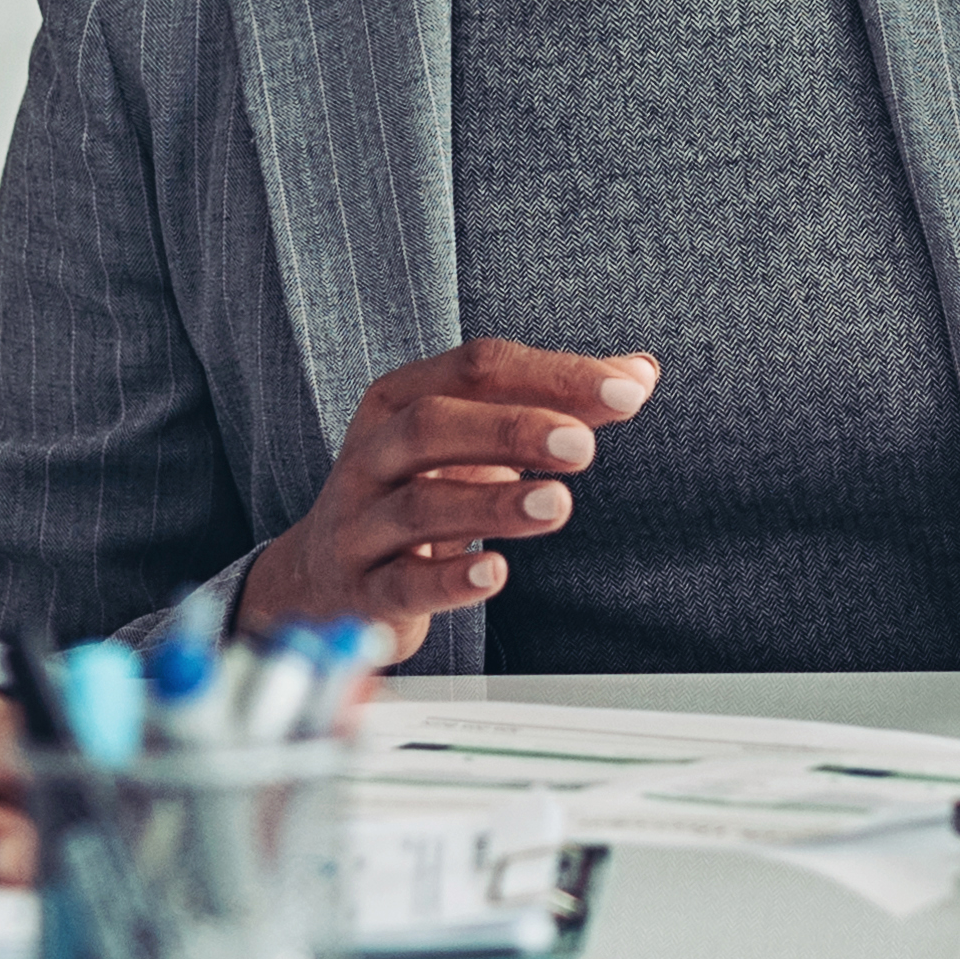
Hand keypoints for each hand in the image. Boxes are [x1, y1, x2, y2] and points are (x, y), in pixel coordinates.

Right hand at [240, 339, 654, 635]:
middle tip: (582, 444)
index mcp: (401, 400)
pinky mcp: (361, 590)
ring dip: (492, 504)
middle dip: (511, 429)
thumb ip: (552, 401)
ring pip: (419, 505)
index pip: (477, 368)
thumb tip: (638, 372)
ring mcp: (360, 523)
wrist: (321, 576)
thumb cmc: (411, 490)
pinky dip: (447, 581)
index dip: (553, 375)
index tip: (626, 393)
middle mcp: (373, 453)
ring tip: (558, 503)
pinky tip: (493, 575)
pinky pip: (401, 583)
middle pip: (433, 426)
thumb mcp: (468, 436)